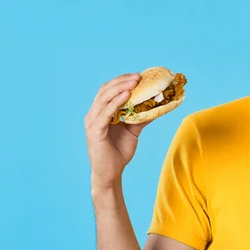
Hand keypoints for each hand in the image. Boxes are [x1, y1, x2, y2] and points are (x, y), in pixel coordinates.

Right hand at [84, 73, 150, 192]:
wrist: (110, 174)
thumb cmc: (118, 152)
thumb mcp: (133, 131)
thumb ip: (141, 117)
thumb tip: (156, 106)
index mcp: (100, 112)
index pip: (108, 90)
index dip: (121, 80)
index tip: (138, 75)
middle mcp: (93, 115)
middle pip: (105, 90)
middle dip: (122, 81)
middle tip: (138, 77)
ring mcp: (92, 123)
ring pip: (104, 99)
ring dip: (120, 88)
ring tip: (134, 83)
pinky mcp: (95, 132)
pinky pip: (105, 113)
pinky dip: (116, 103)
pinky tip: (126, 96)